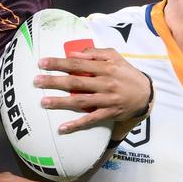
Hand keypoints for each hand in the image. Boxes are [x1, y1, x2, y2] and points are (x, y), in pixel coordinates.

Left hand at [34, 48, 151, 136]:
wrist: (146, 93)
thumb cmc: (126, 72)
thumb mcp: (114, 56)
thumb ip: (94, 53)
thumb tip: (72, 54)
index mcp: (105, 67)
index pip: (77, 64)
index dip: (59, 63)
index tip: (42, 63)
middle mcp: (105, 83)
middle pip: (76, 82)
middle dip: (54, 82)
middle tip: (36, 81)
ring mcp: (107, 100)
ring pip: (81, 101)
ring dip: (61, 102)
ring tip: (44, 102)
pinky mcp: (109, 113)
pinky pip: (91, 120)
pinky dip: (77, 125)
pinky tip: (62, 128)